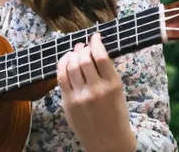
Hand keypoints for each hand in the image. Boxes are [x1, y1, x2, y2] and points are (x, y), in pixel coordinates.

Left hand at [57, 33, 136, 151]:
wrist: (108, 141)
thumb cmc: (115, 114)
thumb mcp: (118, 91)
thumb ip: (106, 72)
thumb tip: (93, 49)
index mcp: (113, 85)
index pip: (101, 56)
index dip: (96, 42)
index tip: (95, 37)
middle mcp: (96, 90)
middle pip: (83, 59)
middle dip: (82, 48)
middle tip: (83, 46)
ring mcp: (80, 96)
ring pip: (70, 66)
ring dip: (72, 54)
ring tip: (75, 52)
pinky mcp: (68, 102)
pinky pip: (61, 77)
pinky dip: (62, 64)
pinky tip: (66, 60)